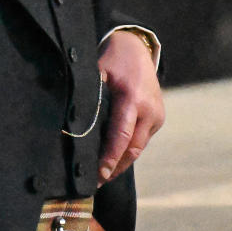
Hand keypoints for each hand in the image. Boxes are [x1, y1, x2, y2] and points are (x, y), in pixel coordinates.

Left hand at [96, 30, 163, 184]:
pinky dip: (128, 150)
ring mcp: (157, 115)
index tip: (100, 175)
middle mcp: (149, 110)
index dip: (109, 158)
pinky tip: (113, 159)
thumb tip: (72, 126)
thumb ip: (90, 98)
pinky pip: (142, 140)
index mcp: (132, 99)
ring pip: (138, 148)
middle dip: (115, 168)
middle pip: (132, 149)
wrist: (137, 47)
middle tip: (96, 183)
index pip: (120, 136)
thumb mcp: (97, 73)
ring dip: (121, 162)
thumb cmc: (112, 60)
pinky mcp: (159, 118)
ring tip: (103, 176)